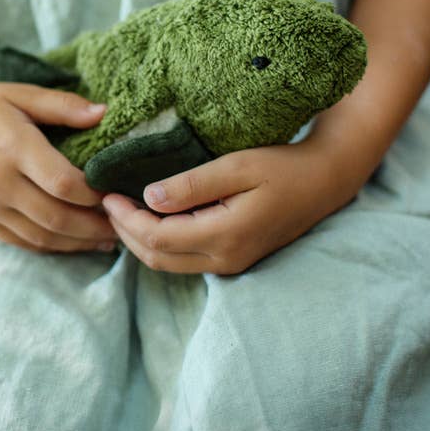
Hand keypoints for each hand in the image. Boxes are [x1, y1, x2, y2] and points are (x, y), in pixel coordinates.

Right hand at [0, 81, 118, 253]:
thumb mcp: (20, 94)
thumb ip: (62, 106)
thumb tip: (104, 113)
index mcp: (11, 148)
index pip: (63, 182)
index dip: (95, 193)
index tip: (116, 189)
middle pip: (57, 217)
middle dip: (95, 226)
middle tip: (123, 222)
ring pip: (43, 237)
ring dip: (80, 243)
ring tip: (109, 238)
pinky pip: (25, 243)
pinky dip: (55, 247)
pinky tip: (78, 242)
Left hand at [101, 139, 356, 274]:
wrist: (323, 181)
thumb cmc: (282, 166)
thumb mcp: (237, 166)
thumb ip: (192, 185)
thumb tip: (149, 197)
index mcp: (224, 236)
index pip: (158, 239)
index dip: (126, 220)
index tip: (107, 194)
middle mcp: (225, 259)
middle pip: (157, 258)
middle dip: (125, 232)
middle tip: (106, 202)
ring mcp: (230, 264)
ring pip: (168, 263)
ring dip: (140, 240)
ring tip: (121, 210)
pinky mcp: (232, 260)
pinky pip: (183, 259)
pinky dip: (159, 242)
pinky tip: (150, 218)